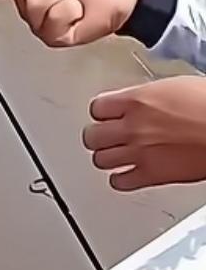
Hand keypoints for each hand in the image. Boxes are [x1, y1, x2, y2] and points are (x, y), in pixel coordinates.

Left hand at [84, 76, 205, 190]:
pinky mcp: (150, 175)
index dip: (102, 112)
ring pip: (100, 160)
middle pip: (92, 136)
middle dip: (99, 136)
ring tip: (116, 155)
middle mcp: (132, 127)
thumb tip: (143, 102)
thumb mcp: (176, 87)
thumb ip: (150, 97)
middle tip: (107, 136)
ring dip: (107, 157)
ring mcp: (139, 153)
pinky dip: (120, 180)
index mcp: (138, 100)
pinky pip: (119, 182)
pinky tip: (128, 174)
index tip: (107, 115)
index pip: (98, 108)